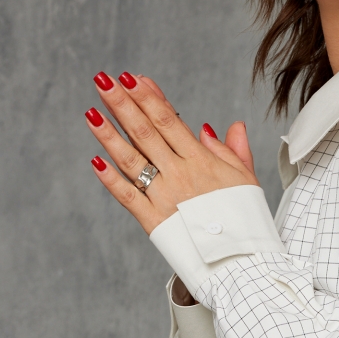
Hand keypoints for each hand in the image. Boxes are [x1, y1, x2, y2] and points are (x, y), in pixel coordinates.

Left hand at [85, 70, 259, 234]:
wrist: (242, 260)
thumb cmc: (247, 221)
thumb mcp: (247, 180)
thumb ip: (233, 151)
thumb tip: (227, 127)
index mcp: (201, 161)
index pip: (169, 121)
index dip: (149, 97)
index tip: (131, 77)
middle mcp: (179, 174)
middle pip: (145, 132)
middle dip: (122, 104)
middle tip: (102, 80)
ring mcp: (164, 197)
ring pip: (131, 160)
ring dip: (109, 134)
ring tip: (91, 112)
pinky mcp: (154, 222)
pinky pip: (128, 197)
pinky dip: (111, 180)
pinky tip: (95, 161)